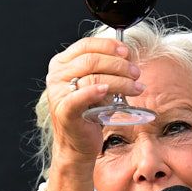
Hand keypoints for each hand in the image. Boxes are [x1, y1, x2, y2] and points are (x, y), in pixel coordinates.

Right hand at [44, 36, 144, 160]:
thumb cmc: (88, 114)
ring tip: (135, 87)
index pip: (86, 45)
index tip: (127, 52)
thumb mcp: (94, 84)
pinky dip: (95, 92)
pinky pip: (80, 97)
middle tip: (136, 73)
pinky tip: (107, 92)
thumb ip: (103, 67)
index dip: (109, 46)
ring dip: (120, 80)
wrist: (77, 145)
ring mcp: (57, 94)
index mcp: (61, 64)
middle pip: (91, 60)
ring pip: (92, 77)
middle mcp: (56, 76)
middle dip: (119, 65)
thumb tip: (126, 54)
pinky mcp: (64, 111)